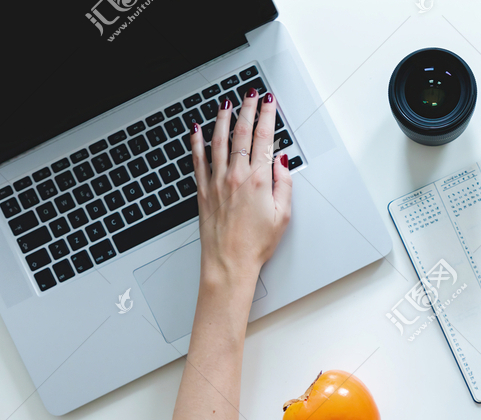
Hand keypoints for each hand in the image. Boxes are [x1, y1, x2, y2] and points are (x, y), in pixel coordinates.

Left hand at [189, 89, 291, 291]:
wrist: (229, 263)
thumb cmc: (256, 245)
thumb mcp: (283, 215)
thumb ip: (284, 184)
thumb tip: (281, 162)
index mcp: (258, 181)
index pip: (265, 139)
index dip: (268, 116)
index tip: (269, 102)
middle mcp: (236, 176)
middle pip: (242, 133)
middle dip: (247, 109)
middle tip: (250, 95)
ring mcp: (216, 182)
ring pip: (218, 140)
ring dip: (223, 118)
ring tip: (227, 104)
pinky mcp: (202, 191)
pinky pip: (198, 159)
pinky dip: (196, 141)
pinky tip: (196, 129)